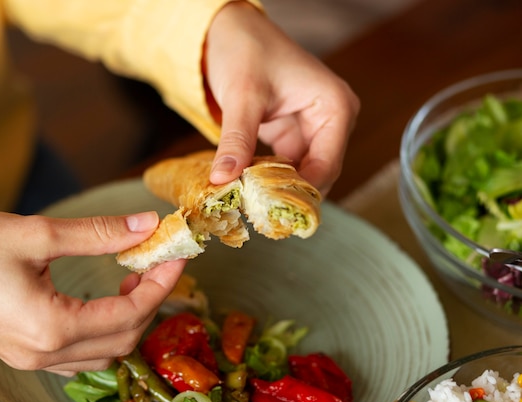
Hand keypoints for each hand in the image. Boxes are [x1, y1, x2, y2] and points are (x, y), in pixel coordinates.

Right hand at [0, 211, 185, 375]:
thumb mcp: (37, 233)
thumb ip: (99, 233)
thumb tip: (146, 225)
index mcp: (50, 327)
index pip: (130, 313)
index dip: (161, 283)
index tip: (176, 254)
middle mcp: (44, 354)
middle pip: (123, 338)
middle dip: (150, 300)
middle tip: (159, 262)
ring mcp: (31, 358)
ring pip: (104, 352)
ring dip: (128, 318)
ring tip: (133, 277)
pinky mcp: (22, 351)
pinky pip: (79, 355)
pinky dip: (103, 330)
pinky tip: (103, 300)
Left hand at [205, 2, 359, 195]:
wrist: (230, 29)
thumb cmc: (246, 48)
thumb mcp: (243, 95)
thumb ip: (236, 139)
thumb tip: (223, 180)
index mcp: (336, 108)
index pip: (327, 166)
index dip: (301, 192)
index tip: (270, 213)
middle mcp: (330, 121)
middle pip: (317, 175)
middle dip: (287, 193)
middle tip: (255, 213)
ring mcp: (311, 129)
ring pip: (299, 174)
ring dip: (274, 188)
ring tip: (246, 203)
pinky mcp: (290, 134)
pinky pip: (282, 165)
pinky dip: (264, 177)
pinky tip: (244, 186)